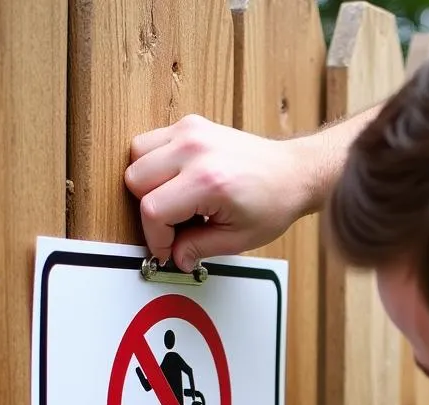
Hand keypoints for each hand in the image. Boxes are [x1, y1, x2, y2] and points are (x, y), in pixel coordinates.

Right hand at [124, 114, 316, 270]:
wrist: (293, 173)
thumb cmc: (273, 202)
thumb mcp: (238, 238)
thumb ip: (199, 248)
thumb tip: (175, 257)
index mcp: (209, 180)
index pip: (153, 209)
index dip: (156, 237)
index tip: (168, 249)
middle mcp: (195, 149)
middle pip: (135, 180)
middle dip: (150, 210)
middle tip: (175, 226)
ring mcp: (190, 131)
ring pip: (136, 156)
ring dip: (147, 184)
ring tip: (176, 201)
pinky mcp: (189, 124)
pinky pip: (150, 142)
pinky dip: (154, 164)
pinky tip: (178, 181)